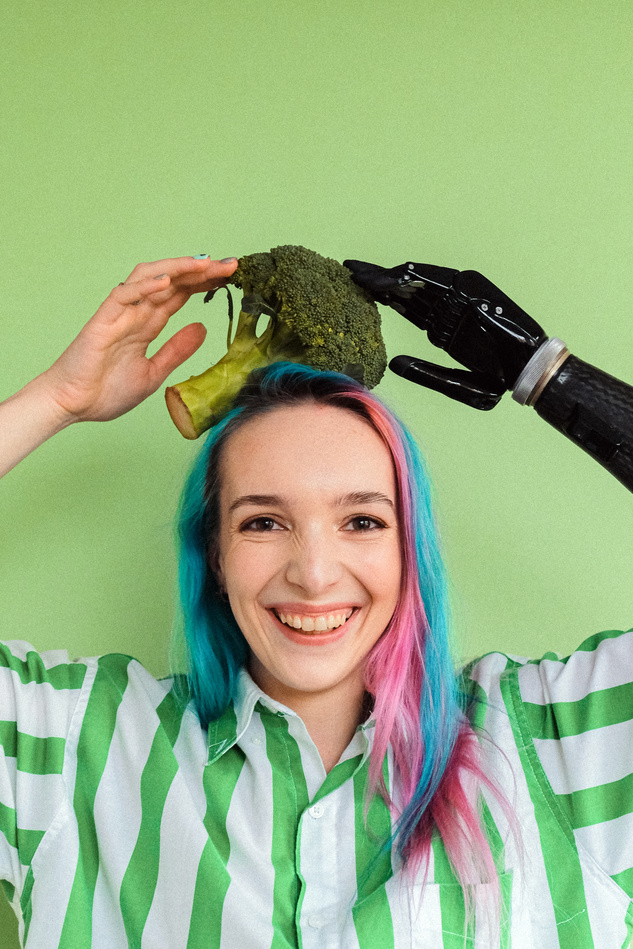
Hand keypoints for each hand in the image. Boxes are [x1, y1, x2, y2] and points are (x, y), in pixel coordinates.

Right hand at [41, 255, 236, 423]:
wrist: (73, 405)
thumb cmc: (106, 391)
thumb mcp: (154, 372)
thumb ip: (177, 350)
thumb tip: (203, 328)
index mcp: (147, 325)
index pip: (179, 295)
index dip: (204, 284)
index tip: (231, 277)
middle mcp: (135, 313)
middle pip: (171, 281)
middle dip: (200, 271)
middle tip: (231, 265)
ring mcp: (119, 314)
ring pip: (149, 278)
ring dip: (177, 268)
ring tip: (205, 265)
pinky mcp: (103, 320)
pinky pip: (124, 295)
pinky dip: (145, 286)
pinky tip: (167, 280)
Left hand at [344, 259, 547, 409]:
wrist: (527, 373)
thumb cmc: (496, 381)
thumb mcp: (454, 384)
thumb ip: (424, 373)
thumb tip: (392, 364)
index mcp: (446, 326)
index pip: (408, 305)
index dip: (382, 296)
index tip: (356, 291)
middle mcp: (450, 307)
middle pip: (406, 288)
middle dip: (377, 279)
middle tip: (350, 270)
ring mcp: (460, 296)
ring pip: (415, 281)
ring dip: (387, 275)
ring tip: (360, 272)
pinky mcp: (469, 290)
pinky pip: (433, 280)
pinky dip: (410, 276)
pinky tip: (386, 277)